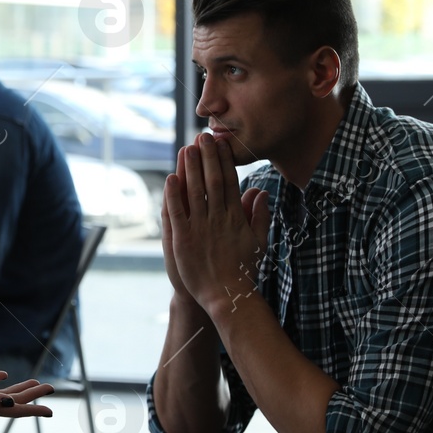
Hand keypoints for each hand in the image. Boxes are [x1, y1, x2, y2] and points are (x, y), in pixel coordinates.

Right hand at [0, 371, 52, 422]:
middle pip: (16, 401)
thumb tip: (11, 402)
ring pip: (4, 393)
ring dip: (19, 389)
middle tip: (51, 388)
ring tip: (34, 382)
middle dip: (34, 395)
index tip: (52, 411)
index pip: (18, 409)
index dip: (35, 410)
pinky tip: (3, 374)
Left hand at [168, 132, 271, 314]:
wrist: (228, 296)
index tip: (219, 143)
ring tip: (186, 148)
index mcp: (235, 217)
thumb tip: (262, 192)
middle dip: (207, 157)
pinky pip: (177, 212)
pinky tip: (171, 178)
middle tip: (202, 136)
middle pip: (212, 181)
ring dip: (189, 168)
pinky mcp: (183, 239)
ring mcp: (200, 228)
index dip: (223, 160)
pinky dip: (173, 195)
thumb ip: (259, 215)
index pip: (229, 182)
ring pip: (194, 192)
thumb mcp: (258, 241)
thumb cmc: (244, 271)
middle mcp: (218, 219)